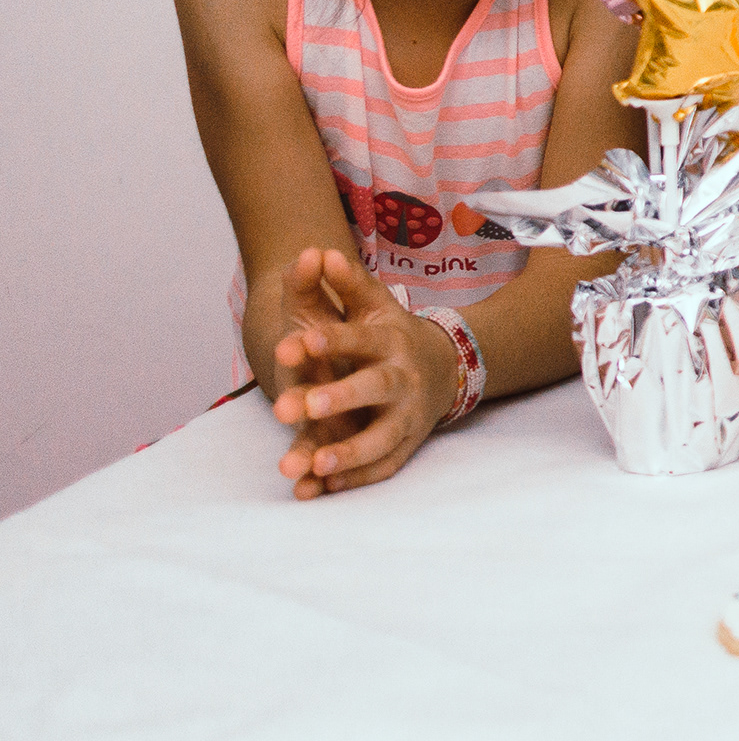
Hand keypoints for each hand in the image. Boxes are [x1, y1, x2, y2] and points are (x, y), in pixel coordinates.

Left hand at [266, 247, 454, 498]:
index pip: (361, 337)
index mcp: (391, 339)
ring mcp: (406, 416)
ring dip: (348, 452)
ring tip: (312, 465)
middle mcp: (403, 377)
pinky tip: (319, 489)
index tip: (298, 340)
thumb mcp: (370, 305)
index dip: (332, 339)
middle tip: (294, 406)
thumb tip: (318, 252)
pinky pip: (381, 468)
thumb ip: (341, 282)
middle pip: (376, 388)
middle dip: (339, 398)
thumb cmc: (390, 334)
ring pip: (382, 438)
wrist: (442, 368)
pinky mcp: (403, 446)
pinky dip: (353, 480)